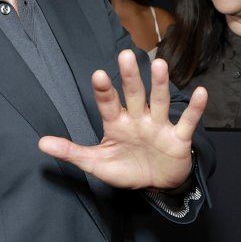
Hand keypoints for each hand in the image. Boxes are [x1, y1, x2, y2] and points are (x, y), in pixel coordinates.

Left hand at [39, 51, 205, 190]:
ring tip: (160, 65)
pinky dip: (195, 109)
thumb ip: (71, 152)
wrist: (158, 185)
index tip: (98, 75)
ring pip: (159, 102)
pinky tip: (199, 92)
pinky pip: (187, 121)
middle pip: (134, 95)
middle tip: (125, 56)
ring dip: (160, 85)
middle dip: (130, 78)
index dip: (103, 91)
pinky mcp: (179, 138)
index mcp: (117, 124)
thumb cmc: (127, 169)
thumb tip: (40, 143)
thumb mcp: (96, 164)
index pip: (108, 104)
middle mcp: (138, 119)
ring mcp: (159, 126)